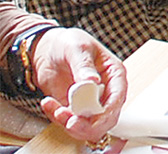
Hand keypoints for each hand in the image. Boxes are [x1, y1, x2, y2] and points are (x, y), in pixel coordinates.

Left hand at [32, 28, 125, 142]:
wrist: (47, 50)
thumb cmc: (69, 43)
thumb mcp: (77, 48)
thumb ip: (84, 65)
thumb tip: (93, 81)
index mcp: (114, 73)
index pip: (118, 97)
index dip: (108, 111)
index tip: (92, 118)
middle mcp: (105, 90)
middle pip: (106, 118)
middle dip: (88, 125)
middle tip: (70, 121)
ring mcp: (89, 102)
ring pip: (88, 125)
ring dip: (70, 123)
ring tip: (56, 110)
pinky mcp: (74, 109)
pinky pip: (68, 121)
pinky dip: (57, 118)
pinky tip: (48, 104)